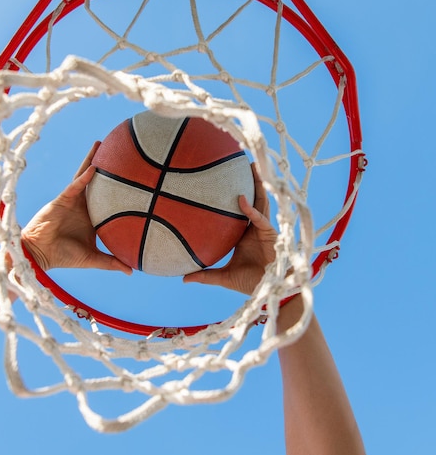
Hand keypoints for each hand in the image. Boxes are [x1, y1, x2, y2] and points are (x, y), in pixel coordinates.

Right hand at [21, 142, 132, 273]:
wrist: (40, 254)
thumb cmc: (64, 256)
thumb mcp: (92, 258)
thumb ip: (111, 261)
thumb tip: (132, 270)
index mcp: (92, 216)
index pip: (107, 198)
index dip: (117, 187)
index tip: (133, 177)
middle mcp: (84, 205)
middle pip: (98, 182)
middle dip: (106, 166)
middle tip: (119, 150)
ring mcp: (73, 200)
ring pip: (85, 176)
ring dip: (92, 160)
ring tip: (102, 144)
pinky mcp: (62, 199)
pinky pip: (74, 185)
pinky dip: (83, 177)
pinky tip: (93, 167)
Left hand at [183, 163, 276, 294]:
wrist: (268, 292)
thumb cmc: (250, 283)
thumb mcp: (222, 276)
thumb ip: (204, 275)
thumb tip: (183, 278)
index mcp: (243, 233)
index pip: (239, 208)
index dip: (235, 194)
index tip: (223, 180)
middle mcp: (254, 227)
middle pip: (253, 199)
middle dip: (250, 181)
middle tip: (242, 162)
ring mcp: (263, 229)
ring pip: (260, 202)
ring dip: (256, 186)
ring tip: (251, 167)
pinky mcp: (270, 234)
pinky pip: (259, 219)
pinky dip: (250, 210)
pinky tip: (241, 199)